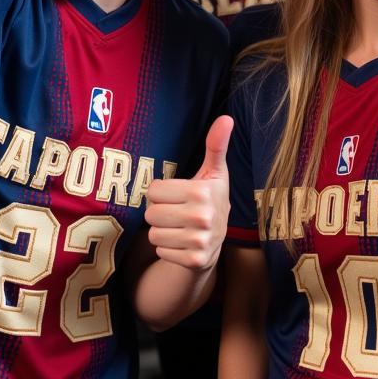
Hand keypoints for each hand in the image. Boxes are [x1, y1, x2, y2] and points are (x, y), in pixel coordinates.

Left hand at [144, 115, 232, 269]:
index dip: (163, 192)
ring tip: (178, 227)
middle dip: (160, 212)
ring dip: (162, 230)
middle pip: (151, 213)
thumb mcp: (214, 172)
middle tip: (177, 212)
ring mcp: (199, 241)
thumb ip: (216, 145)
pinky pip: (160, 250)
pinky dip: (167, 248)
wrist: (217, 242)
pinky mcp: (194, 261)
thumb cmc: (210, 199)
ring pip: (153, 233)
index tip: (178, 195)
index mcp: (202, 191)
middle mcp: (203, 217)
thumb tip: (226, 117)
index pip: (154, 190)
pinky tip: (181, 243)